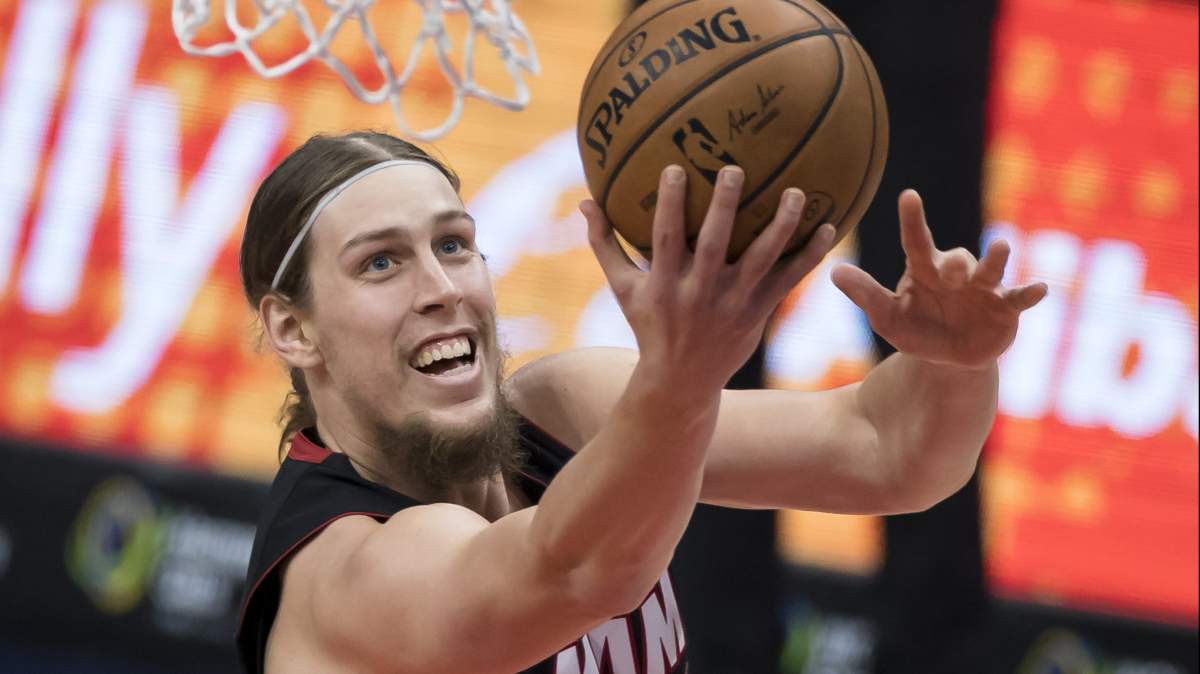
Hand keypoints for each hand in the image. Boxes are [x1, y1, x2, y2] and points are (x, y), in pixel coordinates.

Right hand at [581, 166, 834, 396]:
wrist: (681, 380)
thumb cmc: (650, 325)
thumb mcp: (623, 289)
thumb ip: (605, 245)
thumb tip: (585, 202)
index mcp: (665, 284)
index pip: (665, 239)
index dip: (670, 206)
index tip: (675, 168)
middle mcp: (700, 293)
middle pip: (715, 246)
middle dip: (724, 207)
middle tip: (735, 169)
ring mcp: (733, 304)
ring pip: (760, 261)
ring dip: (780, 227)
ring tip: (797, 192)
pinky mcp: (758, 313)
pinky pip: (788, 281)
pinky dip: (809, 256)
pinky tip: (829, 228)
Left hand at [831, 189, 1046, 369]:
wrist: (949, 360)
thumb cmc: (915, 330)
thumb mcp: (887, 317)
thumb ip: (865, 294)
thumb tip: (833, 272)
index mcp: (924, 270)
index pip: (916, 240)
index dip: (912, 219)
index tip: (908, 195)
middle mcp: (956, 273)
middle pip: (957, 260)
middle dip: (956, 264)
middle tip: (951, 271)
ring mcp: (984, 288)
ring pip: (992, 269)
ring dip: (997, 259)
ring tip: (1002, 247)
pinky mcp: (1006, 308)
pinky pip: (1019, 298)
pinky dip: (1029, 292)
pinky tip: (1042, 288)